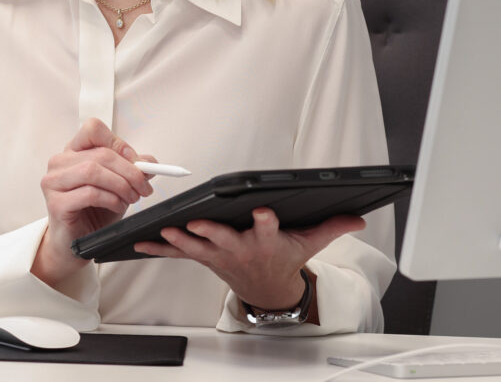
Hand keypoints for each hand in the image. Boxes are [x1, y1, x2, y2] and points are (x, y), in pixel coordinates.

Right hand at [31, 118, 154, 287]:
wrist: (76, 244)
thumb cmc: (94, 212)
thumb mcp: (118, 186)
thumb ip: (132, 170)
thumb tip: (149, 162)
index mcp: (73, 152)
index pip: (93, 129)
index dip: (118, 143)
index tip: (136, 161)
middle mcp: (59, 162)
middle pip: (100, 153)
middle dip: (129, 170)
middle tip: (144, 186)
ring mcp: (53, 182)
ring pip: (93, 170)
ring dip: (121, 184)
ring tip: (132, 198)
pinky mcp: (56, 203)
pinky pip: (89, 193)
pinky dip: (111, 199)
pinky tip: (118, 206)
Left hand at [132, 207, 365, 309]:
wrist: (266, 290)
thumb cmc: (284, 258)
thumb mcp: (309, 243)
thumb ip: (331, 226)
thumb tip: (359, 218)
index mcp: (267, 242)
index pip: (268, 229)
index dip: (265, 221)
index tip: (261, 211)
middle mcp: (241, 249)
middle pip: (227, 239)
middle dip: (213, 231)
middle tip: (198, 223)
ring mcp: (220, 255)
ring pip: (198, 247)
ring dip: (181, 239)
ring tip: (165, 230)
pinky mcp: (203, 258)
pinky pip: (178, 253)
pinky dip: (160, 247)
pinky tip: (141, 241)